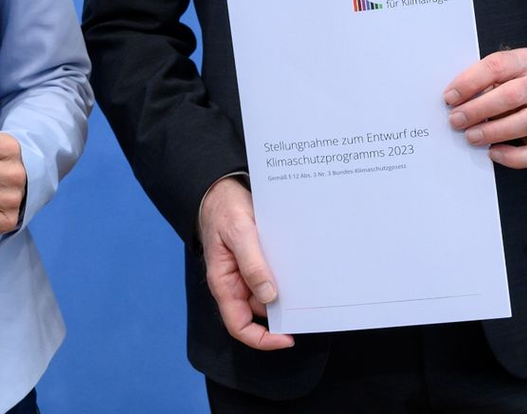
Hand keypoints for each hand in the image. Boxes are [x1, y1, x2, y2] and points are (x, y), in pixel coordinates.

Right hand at [198, 177, 293, 350]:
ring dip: (286, 292)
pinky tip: (297, 266)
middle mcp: (235, 283)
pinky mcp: (257, 261)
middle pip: (259, 313)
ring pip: (269, 294)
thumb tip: (269, 296)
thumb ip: (252, 264)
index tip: (287, 338)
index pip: (239, 326)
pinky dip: (286, 275)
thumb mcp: (239, 232)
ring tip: (305, 283)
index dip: (262, 339)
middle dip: (281, 313)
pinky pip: (273, 276)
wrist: (221, 187)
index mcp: (224, 283)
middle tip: (305, 306)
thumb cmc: (223, 208)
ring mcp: (246, 273)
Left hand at [444, 48, 526, 168]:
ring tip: (470, 136)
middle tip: (456, 119)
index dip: (470, 82)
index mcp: (526, 60)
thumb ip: (483, 78)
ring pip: (526, 122)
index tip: (450, 97)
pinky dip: (515, 157)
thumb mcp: (506, 69)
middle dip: (478, 109)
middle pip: (511, 95)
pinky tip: (494, 153)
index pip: (496, 66)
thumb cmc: (520, 81)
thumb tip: (453, 99)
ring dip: (494, 131)